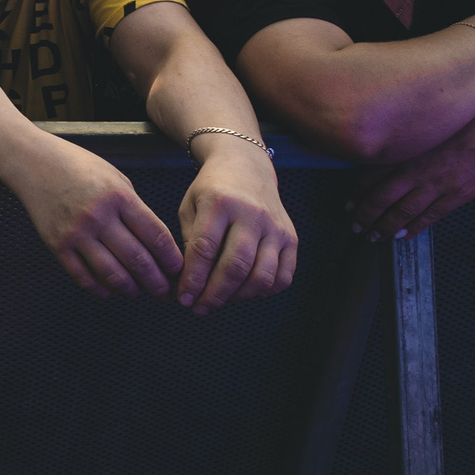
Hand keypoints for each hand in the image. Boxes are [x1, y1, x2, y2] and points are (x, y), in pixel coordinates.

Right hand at [9, 137, 183, 297]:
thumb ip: (134, 208)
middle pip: (137, 259)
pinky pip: (83, 277)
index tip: (178, 270)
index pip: (155, 235)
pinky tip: (110, 291)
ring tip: (138, 293)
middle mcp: (99, 216)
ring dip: (131, 289)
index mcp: (119, 197)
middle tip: (164, 292)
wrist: (33, 163)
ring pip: (112, 274)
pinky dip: (100, 289)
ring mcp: (77, 233)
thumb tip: (153, 242)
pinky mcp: (57, 245)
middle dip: (156, 281)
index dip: (171, 259)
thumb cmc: (78, 166)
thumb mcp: (115, 177)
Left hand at [175, 147, 298, 311]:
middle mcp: (252, 214)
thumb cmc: (212, 190)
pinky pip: (283, 277)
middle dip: (215, 295)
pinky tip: (245, 290)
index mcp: (220, 202)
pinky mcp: (291, 238)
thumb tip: (190, 284)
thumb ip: (190, 242)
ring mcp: (275, 227)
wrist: (246, 166)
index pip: (205, 250)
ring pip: (262, 276)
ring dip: (238, 297)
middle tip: (200, 308)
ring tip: (221, 300)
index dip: (193, 280)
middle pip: (236, 267)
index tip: (183, 298)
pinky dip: (264, 291)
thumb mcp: (190, 206)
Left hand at [353, 118, 474, 237]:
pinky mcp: (457, 195)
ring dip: (386, 227)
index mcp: (403, 151)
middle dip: (366, 216)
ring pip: (403, 212)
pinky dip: (414, 228)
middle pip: (381, 199)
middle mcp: (415, 170)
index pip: (369, 178)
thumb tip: (373, 158)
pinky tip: (403, 235)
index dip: (356, 195)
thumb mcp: (419, 128)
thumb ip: (398, 144)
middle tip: (356, 226)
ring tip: (375, 236)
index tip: (348, 205)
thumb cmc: (454, 121)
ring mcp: (436, 185)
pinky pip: (430, 216)